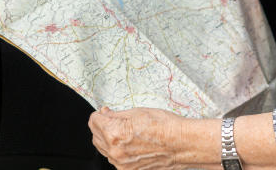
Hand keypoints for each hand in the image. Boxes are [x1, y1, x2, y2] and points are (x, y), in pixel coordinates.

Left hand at [89, 107, 209, 169]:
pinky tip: (130, 143)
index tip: (105, 112)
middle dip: (102, 126)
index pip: (93, 121)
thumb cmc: (165, 126)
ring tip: (124, 131)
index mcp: (115, 133)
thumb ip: (117, 114)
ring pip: (104, 150)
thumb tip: (105, 114)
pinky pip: (114, 159)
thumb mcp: (139, 112)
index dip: (100, 114)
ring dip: (108, 139)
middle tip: (113, 119)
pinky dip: (117, 151)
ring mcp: (121, 163)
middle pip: (96, 136)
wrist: (182, 144)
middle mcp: (115, 151)